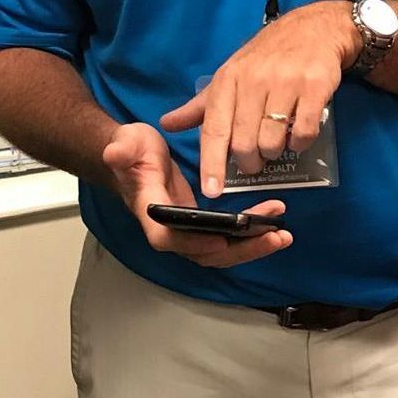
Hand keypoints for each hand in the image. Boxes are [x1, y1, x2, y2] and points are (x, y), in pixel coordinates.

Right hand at [103, 121, 290, 267]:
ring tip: (282, 235)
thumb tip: (114, 153)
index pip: (168, 238)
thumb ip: (122, 150)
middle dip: (241, 249)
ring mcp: (187, 232)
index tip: (221, 236)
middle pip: (205, 253)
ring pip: (220, 251)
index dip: (193, 242)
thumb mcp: (127, 144)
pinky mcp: (201, 227)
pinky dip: (250, 238)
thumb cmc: (131, 151)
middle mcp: (170, 230)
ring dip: (252, 246)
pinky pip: (227, 241)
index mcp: (151, 212)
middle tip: (274, 236)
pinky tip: (273, 226)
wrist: (133, 157)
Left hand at [160, 0, 358, 195]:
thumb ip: (200, 107)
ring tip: (277, 144)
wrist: (313, 28)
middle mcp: (253, 81)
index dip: (212, 163)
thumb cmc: (266, 57)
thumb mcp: (230, 76)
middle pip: (244, 142)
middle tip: (255, 163)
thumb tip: (167, 125)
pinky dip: (300, 143)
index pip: (214, 129)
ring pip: (272, 141)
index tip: (212, 190)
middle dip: (249, 163)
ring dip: (275, 153)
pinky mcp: (314, 87)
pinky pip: (304, 132)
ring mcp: (285, 83)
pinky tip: (298, 134)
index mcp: (227, 81)